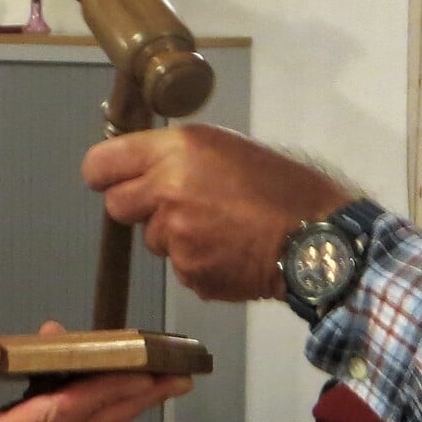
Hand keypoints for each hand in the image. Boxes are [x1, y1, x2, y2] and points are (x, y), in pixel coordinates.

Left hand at [81, 124, 352, 300]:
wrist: (318, 239)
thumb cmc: (284, 189)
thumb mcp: (227, 148)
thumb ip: (179, 156)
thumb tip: (146, 166)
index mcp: (178, 150)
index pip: (102, 164)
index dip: (103, 173)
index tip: (108, 178)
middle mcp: (168, 191)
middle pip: (118, 206)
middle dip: (140, 208)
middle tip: (175, 206)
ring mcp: (177, 237)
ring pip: (152, 239)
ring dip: (175, 236)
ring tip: (220, 229)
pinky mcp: (190, 272)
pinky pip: (179, 267)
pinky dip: (199, 263)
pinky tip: (230, 251)